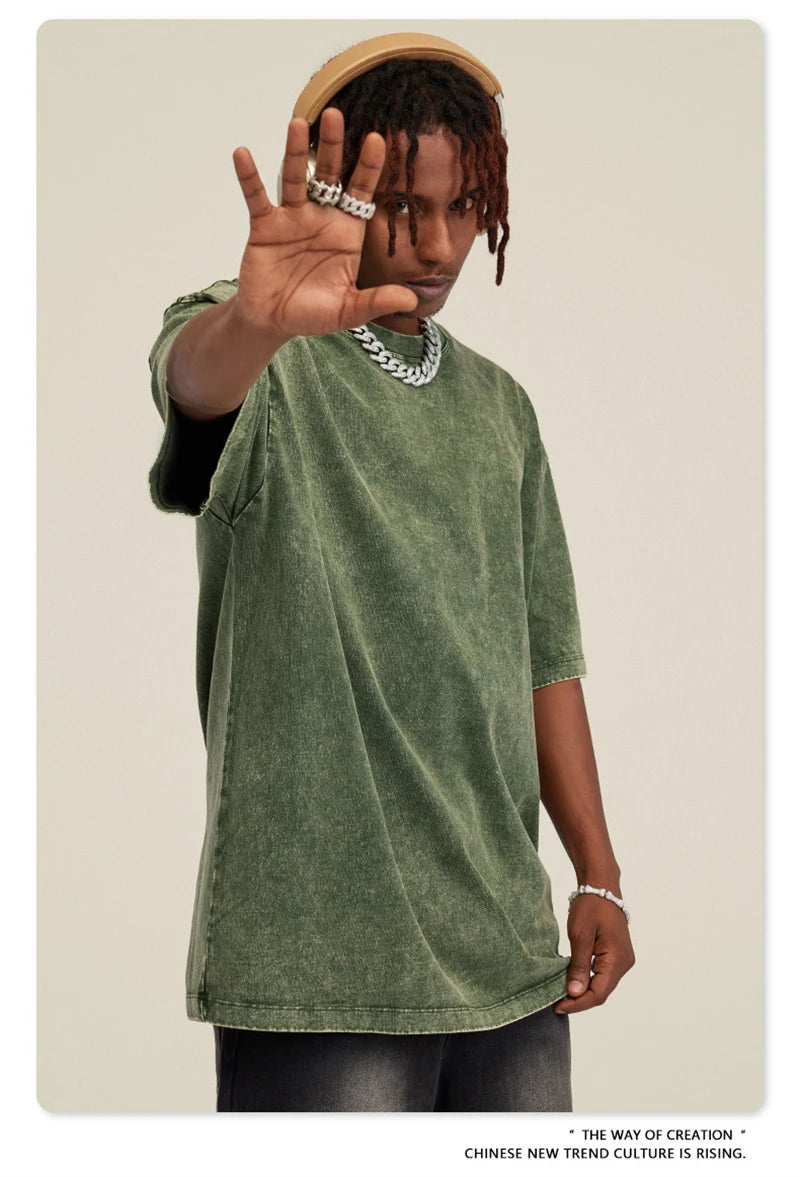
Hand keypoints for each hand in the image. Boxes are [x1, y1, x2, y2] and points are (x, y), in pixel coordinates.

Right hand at [231, 109, 417, 340]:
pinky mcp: (264, 227)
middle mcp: (320, 217)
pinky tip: (243, 153)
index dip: (368, 166)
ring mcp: (291, 218)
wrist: (275, 321)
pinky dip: (249, 177)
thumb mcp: (349, 311)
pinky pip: (257, 198)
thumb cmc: (314, 312)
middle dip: (333, 146)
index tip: (376, 139)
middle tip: (335, 113)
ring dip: (295, 153)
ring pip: (295, 179)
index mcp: (346, 231)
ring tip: (297, 124)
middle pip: (329, 175)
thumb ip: (377, 302)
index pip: (361, 192)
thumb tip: (412, 302)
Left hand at [553, 894, 634, 1014]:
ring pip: (602, 985)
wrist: (601, 886)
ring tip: (562, 995)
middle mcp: (624, 963)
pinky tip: (573, 981)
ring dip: (584, 992)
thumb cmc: (590, 906)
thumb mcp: (580, 935)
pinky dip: (588, 981)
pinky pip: (603, 975)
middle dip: (580, 1000)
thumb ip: (578, 966)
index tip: (558, 1006)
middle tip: (556, 1003)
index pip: (598, 993)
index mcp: (617, 960)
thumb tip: (575, 993)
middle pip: (602, 992)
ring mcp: (622, 960)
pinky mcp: (617, 955)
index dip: (578, 1004)